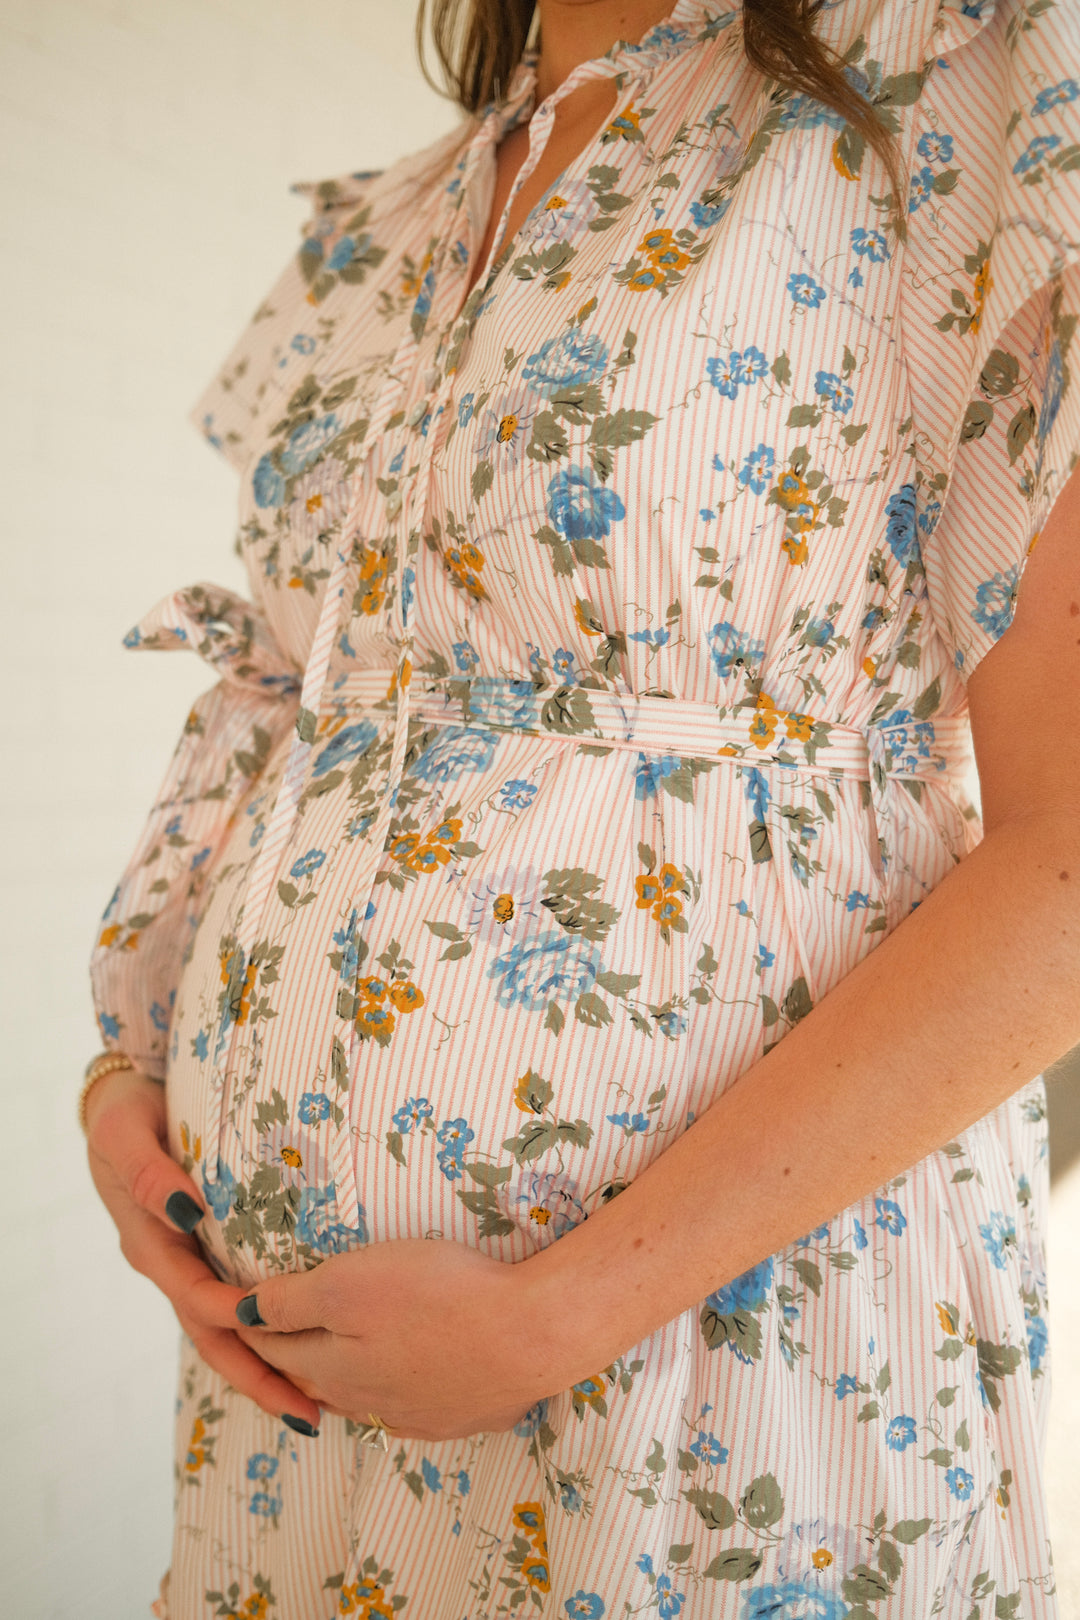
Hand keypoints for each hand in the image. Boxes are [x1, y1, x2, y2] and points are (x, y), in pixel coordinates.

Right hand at [84, 1068, 320, 1430]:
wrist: (126, 1104)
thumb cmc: (128, 1115)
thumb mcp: (125, 1137)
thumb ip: (148, 1174)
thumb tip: (186, 1210)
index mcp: (152, 1248)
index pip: (197, 1299)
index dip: (236, 1321)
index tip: (279, 1335)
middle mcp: (174, 1266)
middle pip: (217, 1337)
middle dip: (260, 1378)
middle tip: (308, 1414)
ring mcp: (193, 1264)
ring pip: (230, 1330)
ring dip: (269, 1367)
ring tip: (317, 1402)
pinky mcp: (212, 1252)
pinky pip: (240, 1302)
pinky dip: (271, 1330)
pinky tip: (311, 1344)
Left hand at [234, 1238, 568, 1440]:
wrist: (531, 1335)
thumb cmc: (438, 1296)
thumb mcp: (348, 1282)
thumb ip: (290, 1301)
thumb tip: (242, 1316)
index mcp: (331, 1369)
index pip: (273, 1350)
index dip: (251, 1325)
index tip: (235, 1307)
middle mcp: (366, 1402)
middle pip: (312, 1380)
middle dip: (286, 1359)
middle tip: (269, 1337)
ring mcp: (417, 1414)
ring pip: (359, 1400)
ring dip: (336, 1382)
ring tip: (324, 1365)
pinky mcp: (462, 1412)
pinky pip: (410, 1408)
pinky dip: (391, 1395)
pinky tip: (398, 1388)